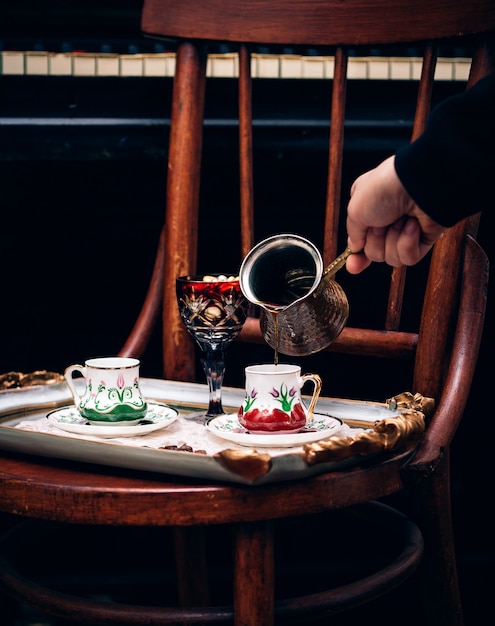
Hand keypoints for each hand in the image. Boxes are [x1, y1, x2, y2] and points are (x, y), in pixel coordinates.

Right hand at [345, 156, 445, 273]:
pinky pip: (409, 258)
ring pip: (391, 258)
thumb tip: (355, 247)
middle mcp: (386, 220)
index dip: (356, 256)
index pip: (360, 240)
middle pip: (374, 252)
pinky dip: (408, 243)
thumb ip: (352, 234)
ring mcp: (406, 230)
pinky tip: (413, 225)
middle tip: (382, 222)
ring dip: (392, 240)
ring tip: (401, 219)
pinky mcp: (424, 238)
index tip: (352, 266)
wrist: (418, 184)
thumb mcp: (355, 210)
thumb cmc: (384, 190)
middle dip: (376, 241)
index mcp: (367, 208)